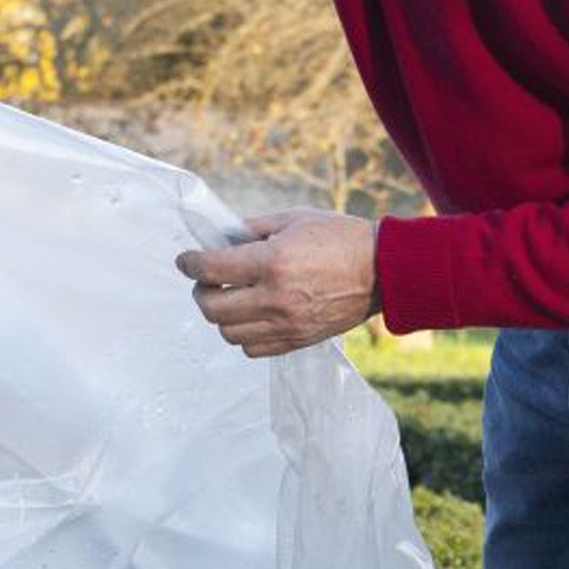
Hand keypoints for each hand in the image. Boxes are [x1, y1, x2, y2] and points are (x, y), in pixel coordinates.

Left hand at [175, 209, 377, 357]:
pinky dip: (242, 334)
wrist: (383, 270)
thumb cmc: (340, 238)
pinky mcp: (296, 340)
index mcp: (272, 262)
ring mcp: (285, 323)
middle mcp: (274, 297)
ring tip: (230, 298)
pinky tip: (251, 316)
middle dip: (201, 292)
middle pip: (212, 307)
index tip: (185, 261)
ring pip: (228, 332)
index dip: (190, 264)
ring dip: (222, 315)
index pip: (211, 268)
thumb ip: (251, 230)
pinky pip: (251, 348)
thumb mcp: (293, 219)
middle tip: (206, 281)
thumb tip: (219, 240)